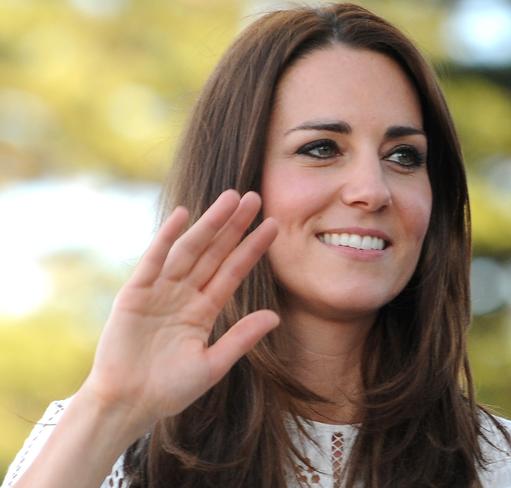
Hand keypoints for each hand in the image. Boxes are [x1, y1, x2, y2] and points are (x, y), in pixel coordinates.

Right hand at [80, 190, 278, 434]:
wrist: (128, 404)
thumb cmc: (169, 389)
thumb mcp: (213, 364)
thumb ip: (242, 338)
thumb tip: (276, 316)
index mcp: (204, 310)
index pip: (233, 271)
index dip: (252, 248)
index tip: (273, 226)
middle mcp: (184, 294)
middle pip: (215, 253)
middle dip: (235, 226)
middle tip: (255, 197)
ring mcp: (160, 291)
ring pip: (189, 250)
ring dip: (209, 224)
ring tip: (231, 198)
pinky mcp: (135, 293)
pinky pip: (153, 261)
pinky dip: (166, 238)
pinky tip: (183, 215)